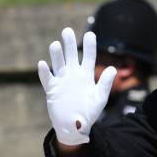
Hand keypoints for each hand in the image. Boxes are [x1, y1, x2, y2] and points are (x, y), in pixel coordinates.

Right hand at [38, 27, 115, 145]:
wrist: (75, 126)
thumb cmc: (89, 112)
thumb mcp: (100, 98)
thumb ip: (106, 83)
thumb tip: (113, 68)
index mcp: (86, 76)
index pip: (89, 57)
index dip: (90, 46)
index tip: (91, 34)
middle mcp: (73, 75)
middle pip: (71, 56)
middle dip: (69, 44)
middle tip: (67, 30)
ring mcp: (62, 81)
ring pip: (58, 64)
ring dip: (56, 55)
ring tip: (56, 44)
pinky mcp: (52, 90)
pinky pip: (47, 79)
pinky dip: (44, 72)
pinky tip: (43, 64)